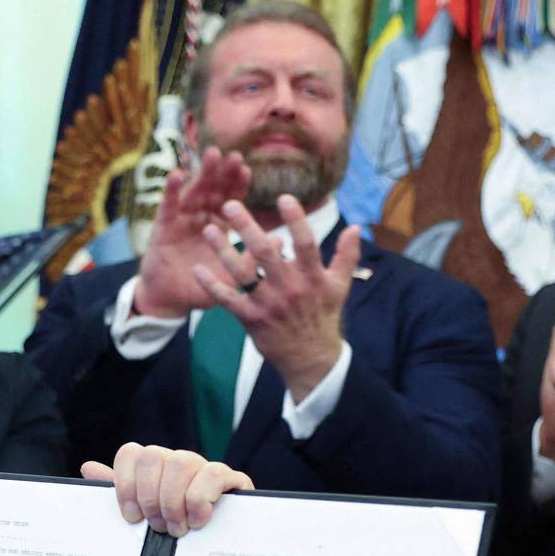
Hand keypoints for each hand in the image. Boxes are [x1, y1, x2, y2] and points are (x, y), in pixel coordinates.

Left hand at [83, 442, 252, 535]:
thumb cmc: (180, 534)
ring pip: (181, 461)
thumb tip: (88, 468)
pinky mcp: (233, 480)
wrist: (225, 554)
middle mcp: (179, 462)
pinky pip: (213, 473)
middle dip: (150, 497)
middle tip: (157, 527)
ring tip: (177, 529)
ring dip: (173, 501)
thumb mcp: (147, 517)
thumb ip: (121, 493)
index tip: (130, 516)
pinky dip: (200, 499)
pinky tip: (198, 520)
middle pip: (152, 456)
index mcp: (156, 469)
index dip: (125, 484)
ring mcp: (206, 468)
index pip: (131, 453)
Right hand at [133, 147, 252, 319]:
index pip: (229, 201)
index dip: (237, 185)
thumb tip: (281, 242)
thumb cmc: (201, 288)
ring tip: (211, 155)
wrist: (170, 302)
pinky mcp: (162, 229)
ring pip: (193, 192)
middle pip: (213, 191)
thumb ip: (252, 260)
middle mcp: (199, 219)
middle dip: (223, 172)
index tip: (247, 169)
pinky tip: (177, 174)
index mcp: (217, 227)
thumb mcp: (231, 276)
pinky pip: (167, 206)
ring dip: (201, 173)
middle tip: (234, 155)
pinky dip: (171, 190)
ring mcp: (180, 221)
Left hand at [190, 197, 360, 401]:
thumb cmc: (323, 316)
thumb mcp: (340, 286)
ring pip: (242, 274)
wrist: (310, 358)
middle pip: (266, 254)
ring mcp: (268, 304)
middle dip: (246, 227)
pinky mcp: (251, 319)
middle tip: (229, 204)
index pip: (305, 244)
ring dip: (223, 251)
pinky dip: (212, 286)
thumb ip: (347, 255)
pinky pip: (228, 300)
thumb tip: (356, 227)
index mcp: (312, 277)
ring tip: (209, 230)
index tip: (284, 198)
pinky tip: (197, 270)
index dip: (296, 221)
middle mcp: (289, 289)